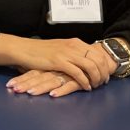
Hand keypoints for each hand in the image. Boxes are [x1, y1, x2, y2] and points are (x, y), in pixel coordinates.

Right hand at [0, 35, 114, 89]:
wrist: (24, 49)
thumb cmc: (39, 51)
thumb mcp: (60, 48)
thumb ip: (72, 53)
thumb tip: (83, 62)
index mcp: (75, 42)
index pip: (98, 53)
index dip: (104, 65)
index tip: (105, 75)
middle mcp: (74, 46)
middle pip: (98, 60)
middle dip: (103, 73)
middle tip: (103, 83)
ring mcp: (67, 53)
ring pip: (91, 66)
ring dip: (96, 78)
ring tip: (95, 86)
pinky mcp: (59, 62)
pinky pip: (78, 73)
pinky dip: (85, 81)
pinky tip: (86, 87)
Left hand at [7, 69, 82, 96]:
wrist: (98, 58)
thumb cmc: (77, 64)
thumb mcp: (59, 67)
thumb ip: (46, 72)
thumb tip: (28, 78)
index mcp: (50, 66)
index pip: (33, 73)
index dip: (21, 79)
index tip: (10, 85)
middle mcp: (57, 69)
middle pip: (39, 77)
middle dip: (26, 84)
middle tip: (14, 90)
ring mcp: (67, 74)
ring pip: (52, 81)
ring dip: (40, 87)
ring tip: (30, 92)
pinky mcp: (79, 80)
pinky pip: (70, 85)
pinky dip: (61, 90)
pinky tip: (53, 94)